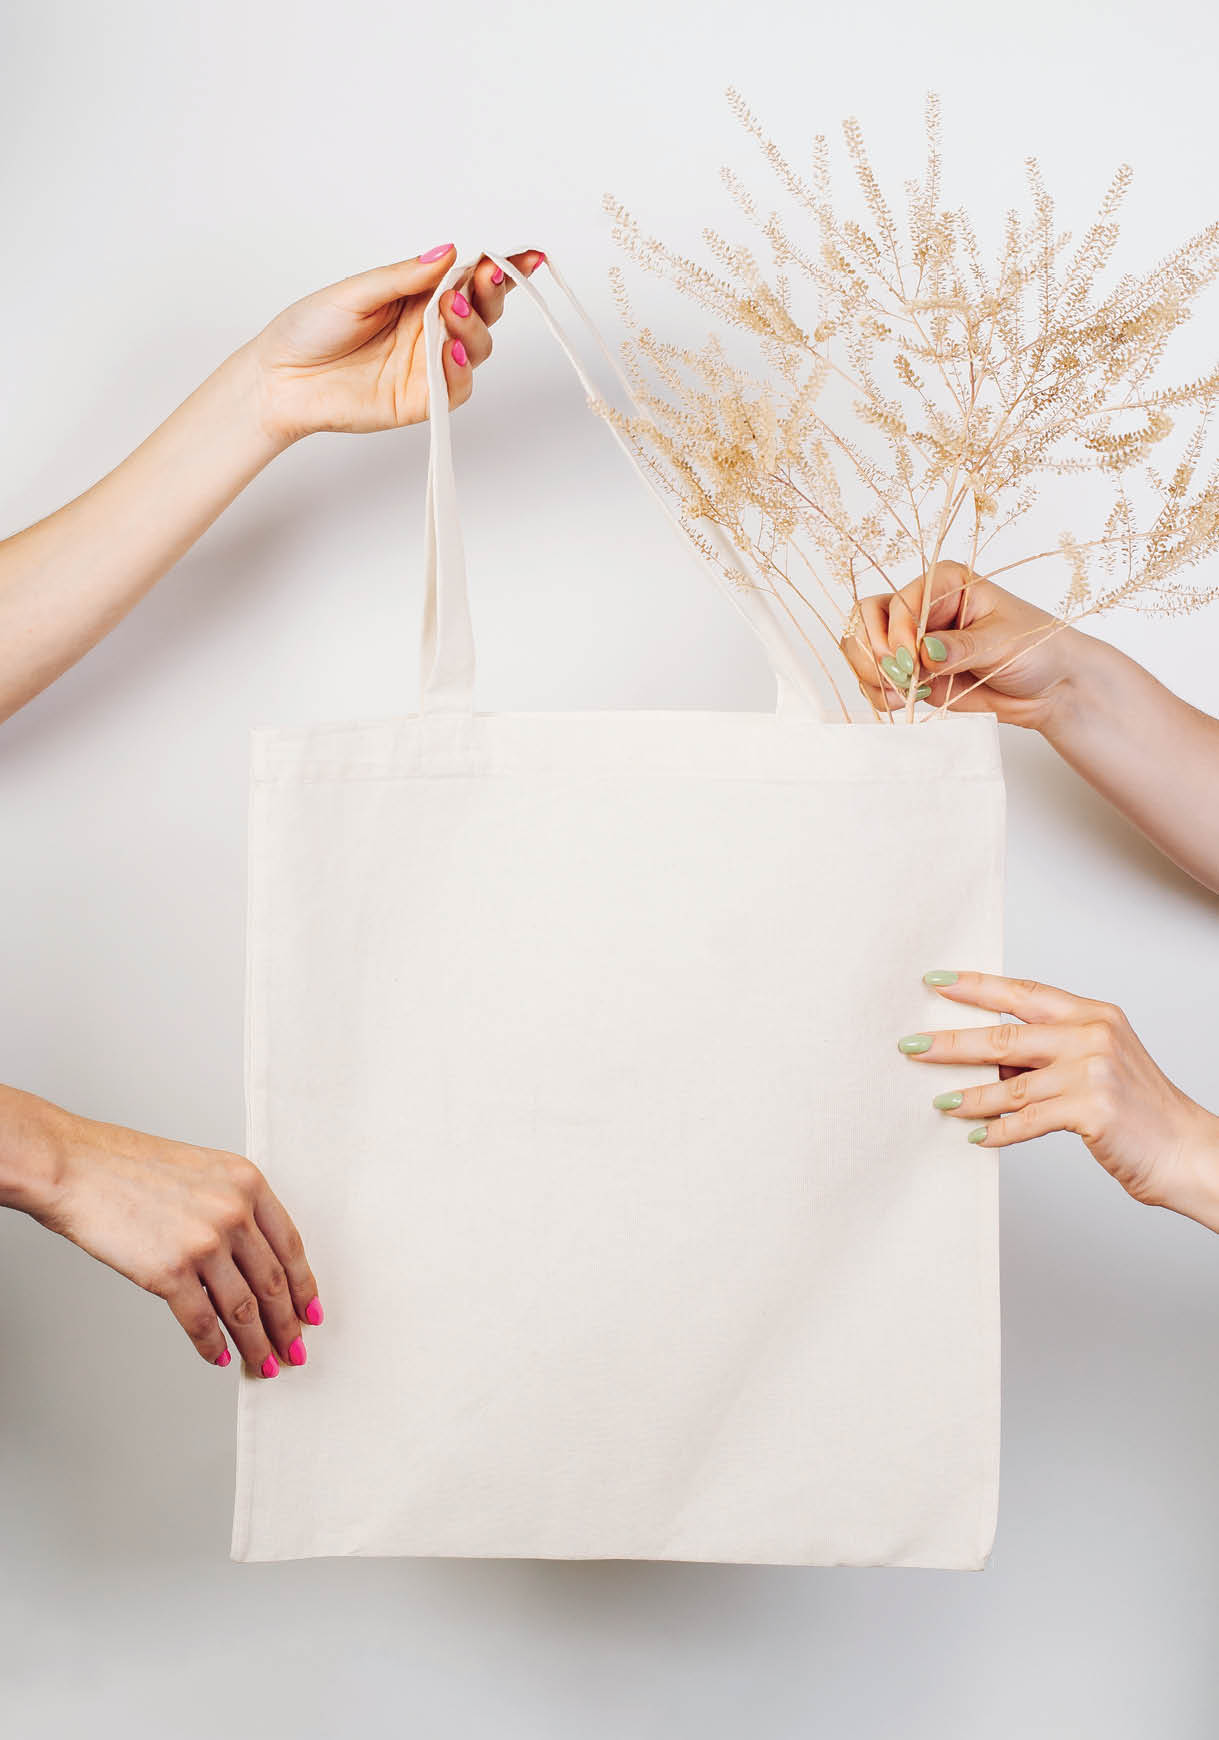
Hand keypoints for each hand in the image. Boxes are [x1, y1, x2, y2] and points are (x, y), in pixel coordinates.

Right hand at [30, 1096, 322, 1374]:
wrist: (76, 1167)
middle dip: (287, 1324)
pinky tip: (220, 1357)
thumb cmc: (130, 1167)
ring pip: (243, 1309)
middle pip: (273, 1282)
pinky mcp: (169, 1271)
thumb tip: (254, 1260)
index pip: (290, 1246)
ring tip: (265, 1365)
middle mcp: (233, 1211)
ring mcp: (203, 1242)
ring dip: (257, 1344)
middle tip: (295, 1350)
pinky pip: (202, 1321)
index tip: (310, 1312)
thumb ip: (235, 1207)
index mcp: (248, 1183)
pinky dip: (213, 1346)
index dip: (303, 1286)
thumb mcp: (203, 1171)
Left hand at [250, 243, 546, 446]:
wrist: (280, 378)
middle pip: (484, 312)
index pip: (470, 280)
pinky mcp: (422, 401)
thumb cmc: (310, 330)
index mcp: (420, 297)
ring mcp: (429, 367)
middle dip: (493, 293)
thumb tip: (449, 252)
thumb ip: (404, 277)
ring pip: (478, 349)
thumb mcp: (356, 292)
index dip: (501, 269)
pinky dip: (460, 371)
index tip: (527, 254)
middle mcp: (432, 330)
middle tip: (485, 278)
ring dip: (474, 329)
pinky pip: (457, 390)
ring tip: (453, 312)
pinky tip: (450, 352)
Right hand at [841, 559, 1087, 730]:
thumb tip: (925, 653)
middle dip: (873, 651)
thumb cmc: (1036, 648)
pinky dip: (879, 694)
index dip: (898, 633)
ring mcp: (912, 642)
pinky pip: (875, 681)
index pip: (899, 602)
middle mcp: (922, 608)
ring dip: (872, 674)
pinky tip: (902, 701)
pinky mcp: (911, 674)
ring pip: (863, 649)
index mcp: (944, 583)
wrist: (1050, 686)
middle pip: (867, 618)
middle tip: (898, 677)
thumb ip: (961, 647)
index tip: (913, 661)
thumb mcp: (1003, 642)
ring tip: (900, 693)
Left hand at [897, 970, 1218, 1231]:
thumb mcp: (1097, 1066)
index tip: (936, 982)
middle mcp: (1093, 1034)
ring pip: (1009, 1083)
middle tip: (912, 1045)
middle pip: (1005, 1035)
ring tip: (939, 1101)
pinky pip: (1028, 1120)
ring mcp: (1093, 1071)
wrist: (1186, 1151)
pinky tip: (977, 1136)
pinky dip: (999, 1131)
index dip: (977, 986)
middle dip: (952, 1042)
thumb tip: (985, 1064)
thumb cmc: (1138, 1112)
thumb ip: (1048, 1056)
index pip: (1024, 992)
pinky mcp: (1092, 1109)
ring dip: (969, 1096)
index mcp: (1093, 1014)